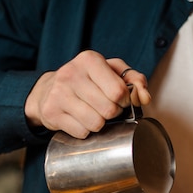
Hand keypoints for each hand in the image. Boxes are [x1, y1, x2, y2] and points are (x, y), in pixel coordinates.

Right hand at [24, 50, 150, 138]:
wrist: (48, 89)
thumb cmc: (87, 80)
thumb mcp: (112, 72)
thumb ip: (135, 80)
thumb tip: (145, 98)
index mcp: (89, 60)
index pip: (119, 91)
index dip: (124, 100)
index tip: (119, 99)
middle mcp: (71, 74)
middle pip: (109, 110)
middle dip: (112, 113)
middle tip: (105, 108)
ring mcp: (58, 93)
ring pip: (96, 124)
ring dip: (99, 124)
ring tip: (92, 113)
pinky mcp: (51, 112)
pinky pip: (81, 132)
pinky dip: (85, 131)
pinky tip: (79, 120)